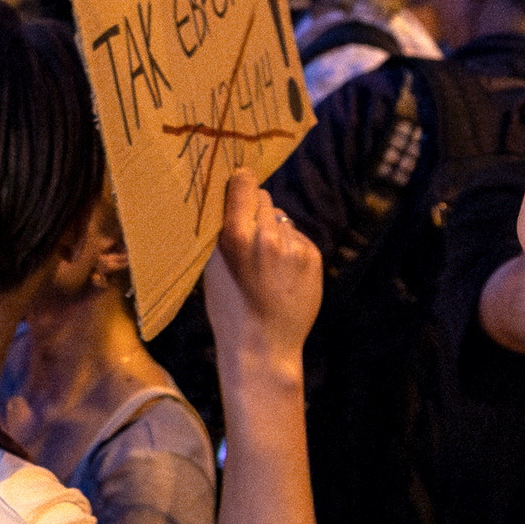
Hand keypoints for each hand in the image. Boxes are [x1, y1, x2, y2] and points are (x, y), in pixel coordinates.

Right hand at [202, 174, 326, 383]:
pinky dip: (291, 248)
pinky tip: (282, 272)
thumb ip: (221, 232)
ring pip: (282, 219)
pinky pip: (299, 238)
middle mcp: (266, 236)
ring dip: (275, 231)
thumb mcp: (212, 267)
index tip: (240, 178)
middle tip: (250, 232)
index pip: (243, 185)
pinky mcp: (312, 256)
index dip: (241, 181)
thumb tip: (228, 200)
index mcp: (234, 236)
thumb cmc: (229, 308)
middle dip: (256, 210)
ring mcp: (293, 246)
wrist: (264, 344)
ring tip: (267, 262)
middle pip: (264, 198)